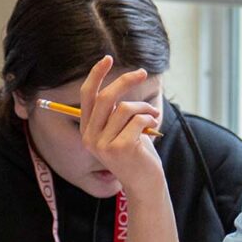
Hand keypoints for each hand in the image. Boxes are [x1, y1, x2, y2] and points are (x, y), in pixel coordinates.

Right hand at [79, 55, 164, 196]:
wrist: (145, 183)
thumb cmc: (137, 154)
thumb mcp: (121, 130)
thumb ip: (115, 112)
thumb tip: (121, 84)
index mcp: (88, 131)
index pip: (87, 96)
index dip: (96, 75)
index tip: (107, 58)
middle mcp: (91, 138)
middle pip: (105, 97)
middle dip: (125, 81)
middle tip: (142, 73)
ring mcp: (104, 144)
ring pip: (125, 108)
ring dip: (144, 107)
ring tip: (152, 115)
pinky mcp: (120, 148)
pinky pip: (137, 119)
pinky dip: (149, 117)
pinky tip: (153, 125)